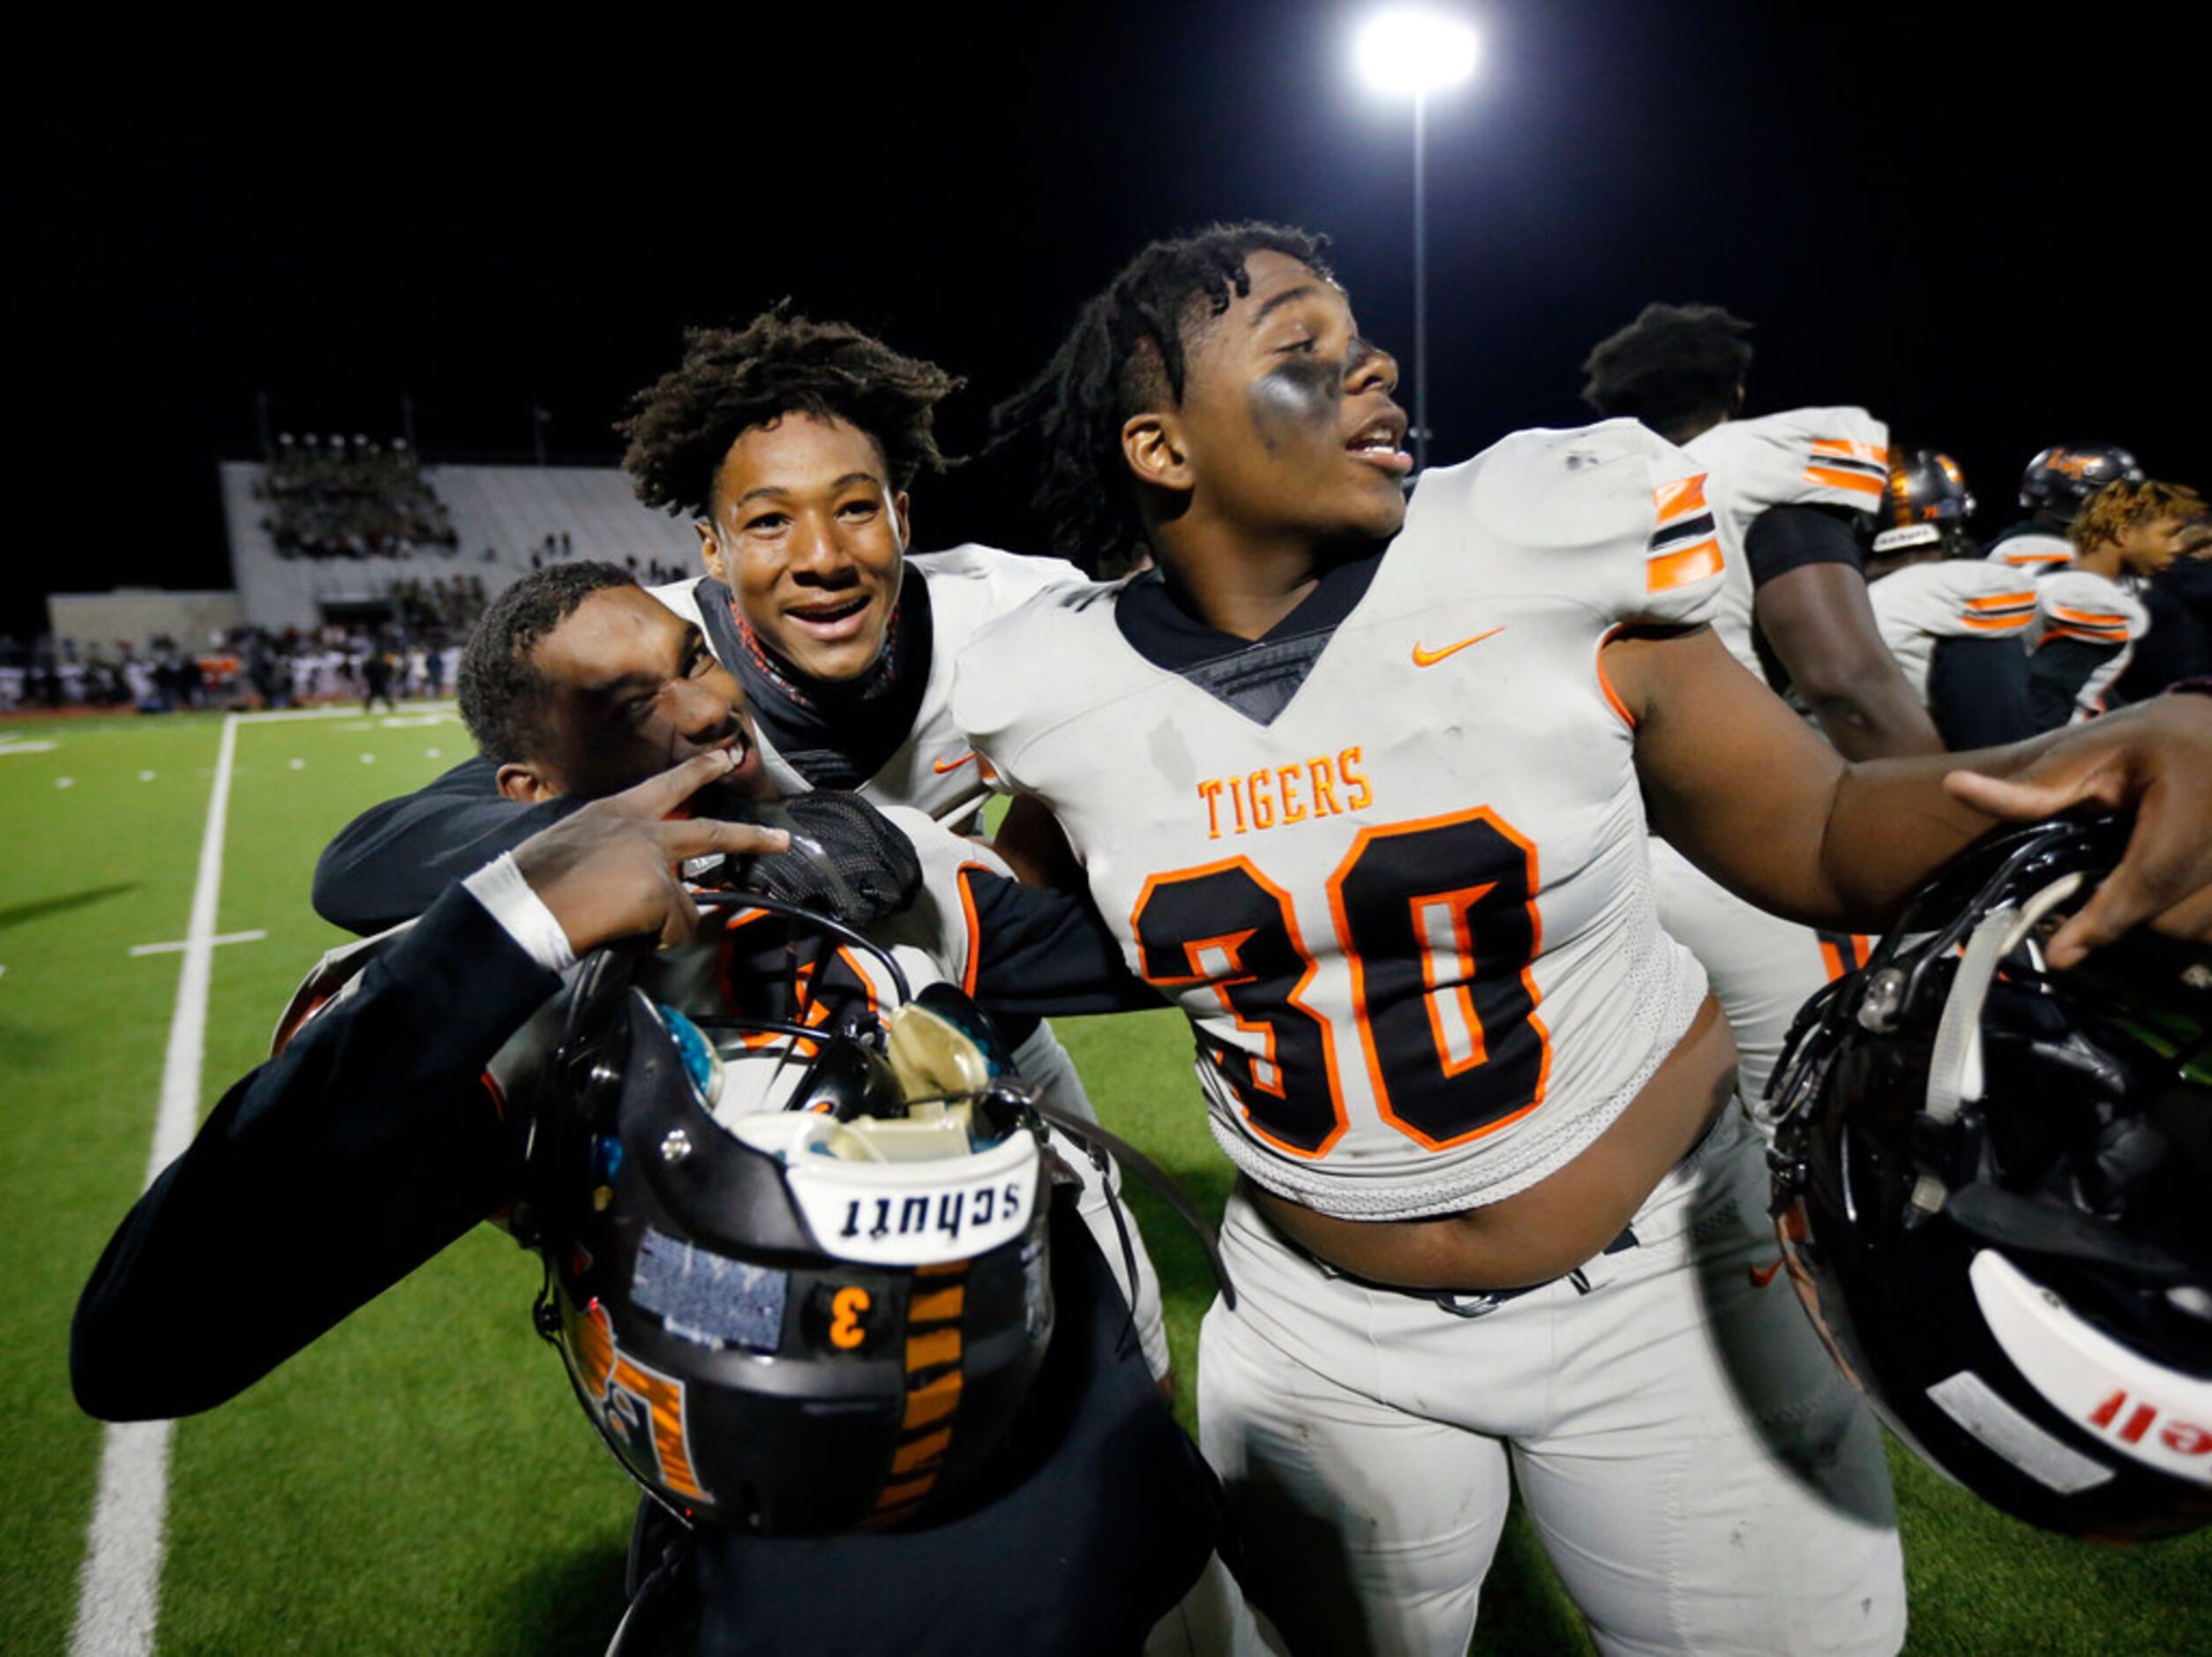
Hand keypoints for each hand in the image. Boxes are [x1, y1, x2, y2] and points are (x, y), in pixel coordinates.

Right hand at [511, 751, 788, 952]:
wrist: (520, 905)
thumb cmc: (532, 883)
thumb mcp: (572, 849)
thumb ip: (613, 857)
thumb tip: (635, 888)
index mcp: (613, 813)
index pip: (663, 787)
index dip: (697, 773)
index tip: (725, 758)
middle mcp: (640, 829)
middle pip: (710, 833)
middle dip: (750, 838)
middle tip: (782, 839)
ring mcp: (654, 858)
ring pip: (682, 904)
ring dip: (655, 925)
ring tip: (612, 924)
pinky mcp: (660, 890)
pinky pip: (673, 930)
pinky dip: (650, 940)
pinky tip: (618, 933)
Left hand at [1944, 696, 2211, 965]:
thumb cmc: (2154, 740)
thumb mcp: (2092, 748)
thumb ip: (2035, 784)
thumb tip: (1955, 787)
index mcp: (2197, 802)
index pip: (2149, 878)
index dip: (2102, 921)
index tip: (2058, 955)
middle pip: (2167, 915)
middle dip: (2117, 915)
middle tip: (2077, 901)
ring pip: (2190, 927)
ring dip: (2149, 919)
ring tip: (2123, 882)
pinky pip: (2206, 925)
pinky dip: (2177, 919)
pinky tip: (2156, 891)